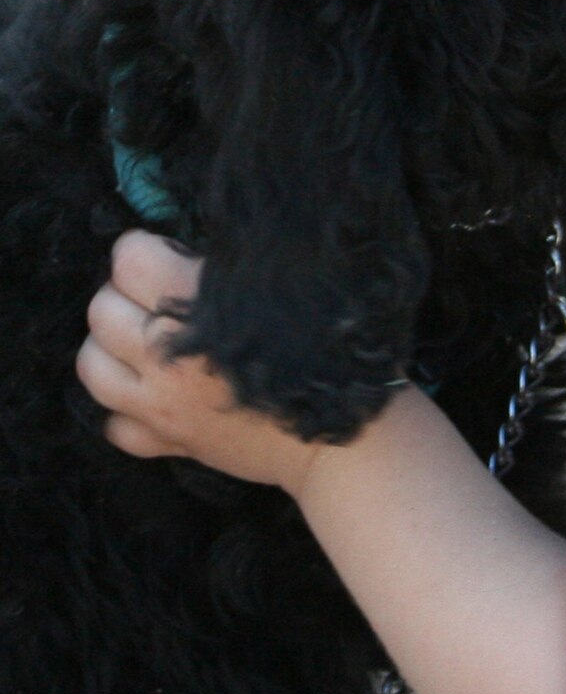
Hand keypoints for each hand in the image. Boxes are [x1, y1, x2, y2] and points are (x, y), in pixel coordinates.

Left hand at [77, 231, 323, 495]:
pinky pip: (116, 427)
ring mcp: (161, 405)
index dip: (150, 250)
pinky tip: (156, 397)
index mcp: (195, 306)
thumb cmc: (332, 353)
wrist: (346, 438)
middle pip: (102, 309)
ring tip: (145, 344)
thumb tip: (189, 252)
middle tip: (163, 299)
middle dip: (128, 296)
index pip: (129, 258)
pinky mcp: (169, 442)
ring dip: (112, 349)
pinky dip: (127, 411)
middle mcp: (167, 355)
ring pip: (91, 366)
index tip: (174, 257)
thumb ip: (231, 268)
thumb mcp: (290, 287)